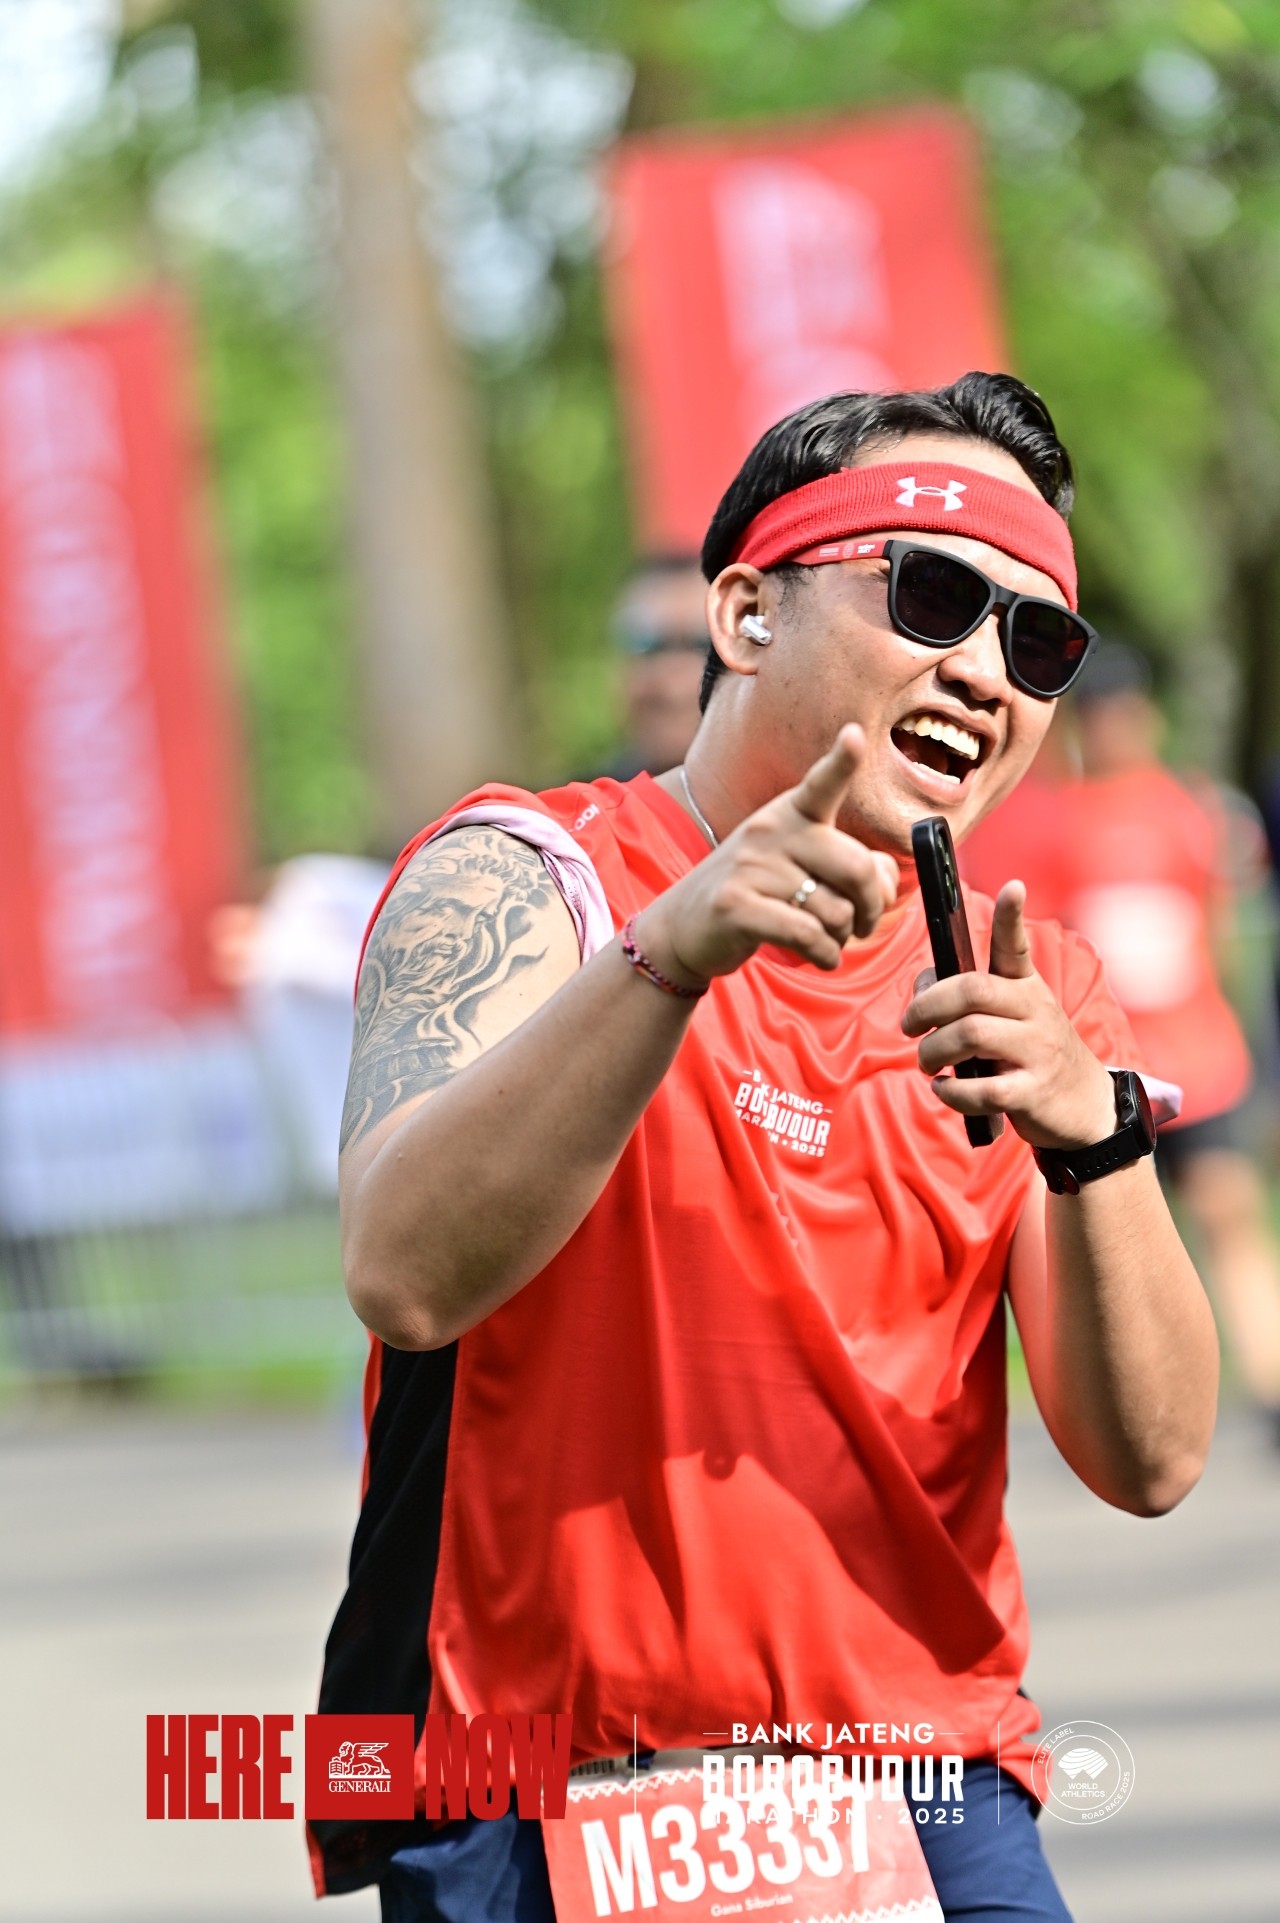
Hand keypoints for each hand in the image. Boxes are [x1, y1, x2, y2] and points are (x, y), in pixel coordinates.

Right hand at [635, 725, 899, 987]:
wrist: (683, 927)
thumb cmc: (756, 895)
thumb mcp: (798, 868)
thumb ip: (848, 867)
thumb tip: (884, 880)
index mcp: (788, 815)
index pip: (821, 785)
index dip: (842, 760)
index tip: (856, 734)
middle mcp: (769, 832)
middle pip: (856, 866)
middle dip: (874, 906)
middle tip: (864, 924)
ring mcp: (750, 868)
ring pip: (836, 912)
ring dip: (842, 938)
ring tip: (826, 939)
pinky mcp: (736, 907)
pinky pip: (808, 936)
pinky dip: (826, 956)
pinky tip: (820, 957)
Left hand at [901, 881, 1117, 1150]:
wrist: (1082, 1105)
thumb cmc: (1030, 1053)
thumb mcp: (1011, 1017)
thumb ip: (967, 998)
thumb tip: (922, 986)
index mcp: (1026, 988)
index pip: (1017, 946)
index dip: (1012, 917)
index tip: (1013, 886)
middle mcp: (1035, 1012)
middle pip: (972, 991)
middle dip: (927, 1006)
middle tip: (910, 1026)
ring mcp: (1037, 1052)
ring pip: (970, 1035)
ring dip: (933, 1051)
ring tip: (927, 1062)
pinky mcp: (1033, 1092)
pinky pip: (982, 1089)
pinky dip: (952, 1091)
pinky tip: (943, 1089)